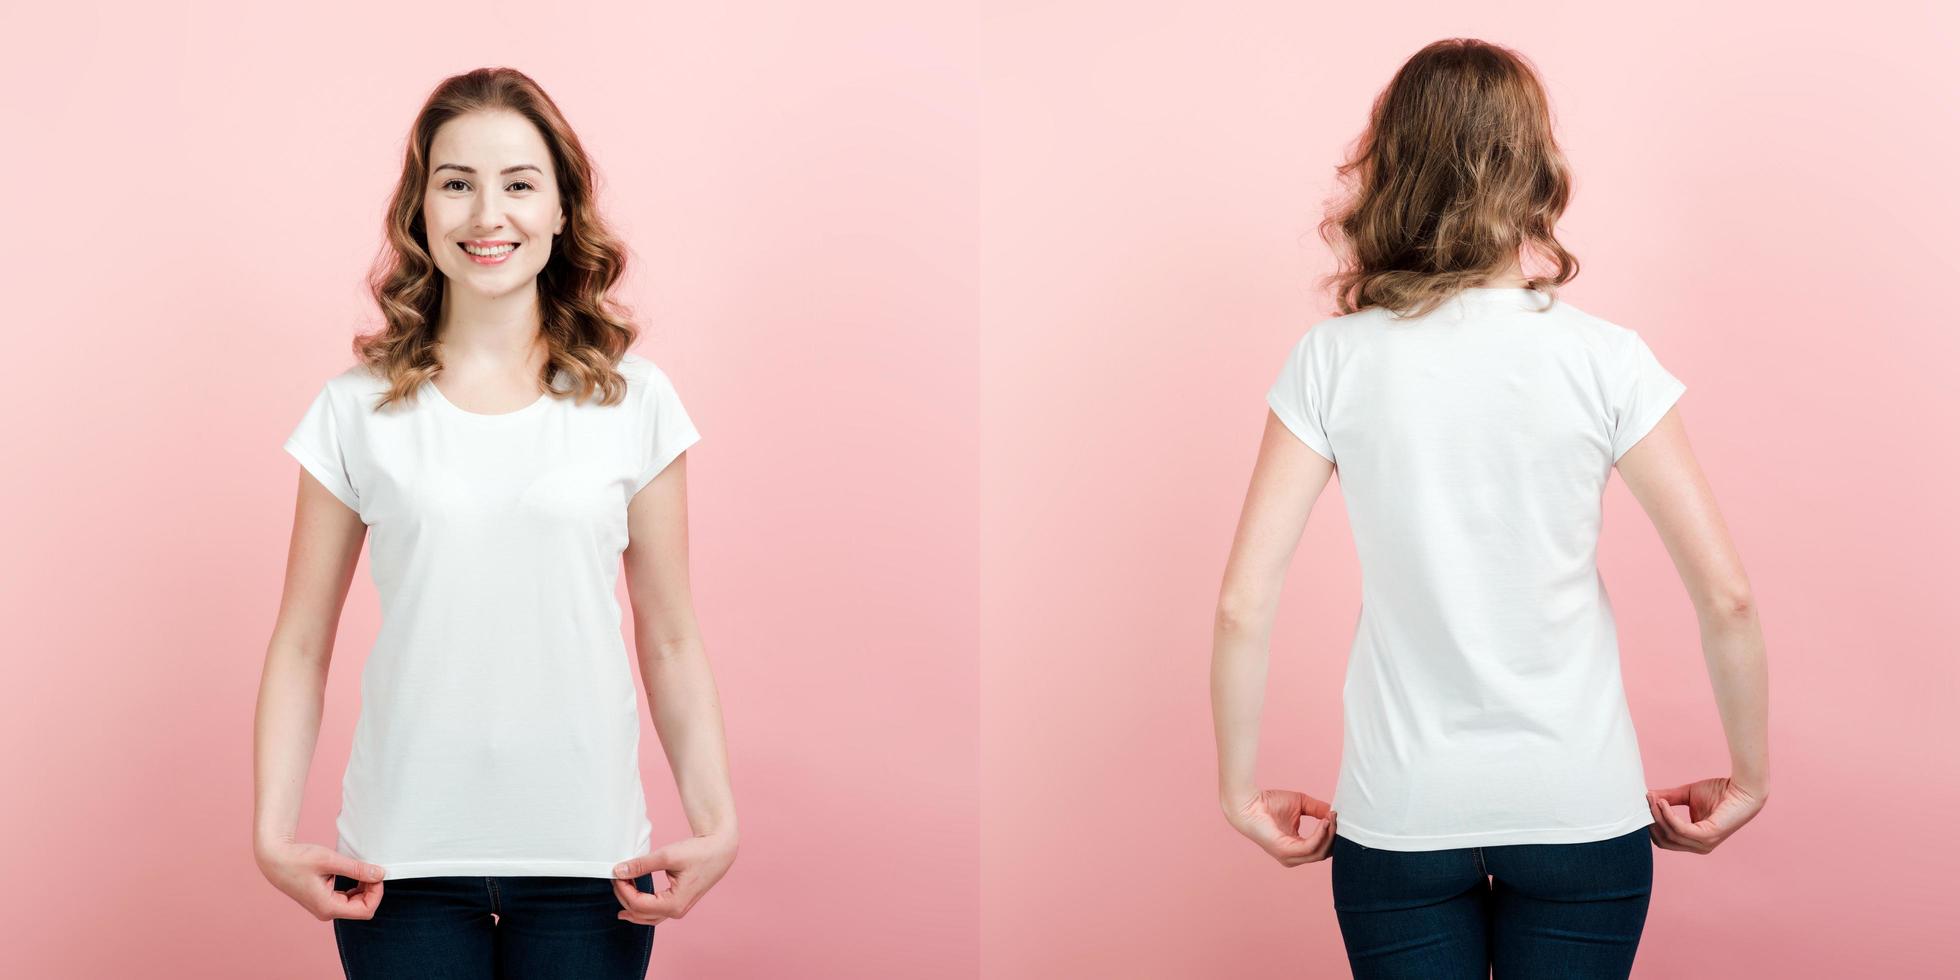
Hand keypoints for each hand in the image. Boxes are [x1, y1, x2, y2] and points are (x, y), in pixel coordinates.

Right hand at [255, 838, 387, 920]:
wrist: (274, 859)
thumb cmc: (298, 859)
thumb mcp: (330, 861)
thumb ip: (357, 869)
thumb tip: (380, 874)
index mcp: (328, 907)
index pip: (366, 910)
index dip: (377, 893)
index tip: (377, 874)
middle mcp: (327, 912)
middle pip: (362, 908)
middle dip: (372, 889)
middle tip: (371, 868)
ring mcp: (324, 907)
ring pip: (356, 903)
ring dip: (364, 887)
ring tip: (362, 868)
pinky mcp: (323, 900)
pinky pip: (347, 898)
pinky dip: (355, 886)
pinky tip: (355, 872)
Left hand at [612, 829, 738, 924]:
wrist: (720, 850)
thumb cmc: (699, 852)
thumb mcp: (667, 856)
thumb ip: (641, 865)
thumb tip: (618, 871)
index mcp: (674, 904)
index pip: (638, 904)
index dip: (623, 890)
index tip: (617, 873)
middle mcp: (676, 911)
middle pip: (640, 913)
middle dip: (624, 896)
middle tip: (617, 876)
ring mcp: (678, 910)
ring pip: (646, 917)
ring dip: (630, 904)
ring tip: (620, 889)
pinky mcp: (678, 904)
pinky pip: (654, 913)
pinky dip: (640, 906)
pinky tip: (631, 898)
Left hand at [1222, 789, 1336, 866]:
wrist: (1248, 802)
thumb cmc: (1269, 802)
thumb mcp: (1301, 804)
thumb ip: (1319, 810)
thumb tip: (1336, 814)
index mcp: (1296, 847)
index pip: (1323, 847)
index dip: (1334, 834)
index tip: (1342, 818)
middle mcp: (1294, 856)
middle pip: (1325, 852)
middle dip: (1336, 835)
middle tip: (1341, 818)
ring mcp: (1289, 857)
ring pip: (1320, 852)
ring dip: (1331, 834)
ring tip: (1333, 818)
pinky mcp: (1285, 852)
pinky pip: (1311, 847)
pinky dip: (1321, 834)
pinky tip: (1325, 822)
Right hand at [1647, 776, 1766, 853]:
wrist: (1744, 788)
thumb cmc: (1720, 791)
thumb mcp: (1687, 795)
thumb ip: (1668, 798)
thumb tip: (1647, 796)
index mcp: (1695, 840)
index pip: (1664, 839)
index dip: (1652, 824)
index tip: (1642, 806)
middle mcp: (1699, 846)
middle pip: (1663, 840)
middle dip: (1651, 821)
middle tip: (1644, 802)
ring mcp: (1704, 844)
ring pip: (1669, 835)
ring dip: (1657, 816)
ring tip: (1652, 799)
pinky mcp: (1708, 836)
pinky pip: (1679, 829)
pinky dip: (1667, 815)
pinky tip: (1662, 802)